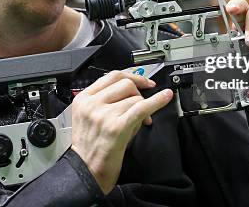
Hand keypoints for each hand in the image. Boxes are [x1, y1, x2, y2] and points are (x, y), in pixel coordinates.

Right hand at [71, 71, 172, 193]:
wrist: (86, 172)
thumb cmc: (90, 148)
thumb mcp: (89, 117)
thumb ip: (106, 101)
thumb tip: (134, 91)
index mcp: (83, 99)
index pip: (111, 76)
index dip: (131, 76)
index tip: (142, 81)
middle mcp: (92, 104)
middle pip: (124, 83)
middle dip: (138, 92)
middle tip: (144, 103)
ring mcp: (104, 114)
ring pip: (134, 98)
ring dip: (142, 108)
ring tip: (139, 122)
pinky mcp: (117, 126)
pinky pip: (142, 107)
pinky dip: (156, 101)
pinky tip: (164, 98)